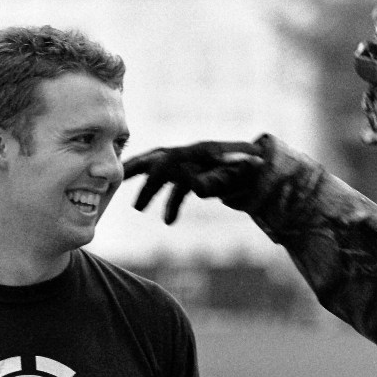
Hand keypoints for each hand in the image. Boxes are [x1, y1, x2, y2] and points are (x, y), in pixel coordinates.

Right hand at [122, 141, 263, 223]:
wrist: (262, 167)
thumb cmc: (248, 169)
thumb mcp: (233, 174)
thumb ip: (215, 180)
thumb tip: (196, 186)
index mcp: (193, 154)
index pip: (162, 165)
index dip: (147, 179)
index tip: (133, 196)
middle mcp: (188, 156)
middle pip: (154, 160)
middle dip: (133, 169)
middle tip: (114, 178)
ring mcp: (192, 165)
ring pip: (163, 174)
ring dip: (149, 189)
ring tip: (137, 208)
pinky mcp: (199, 175)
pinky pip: (179, 187)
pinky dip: (172, 203)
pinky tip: (169, 222)